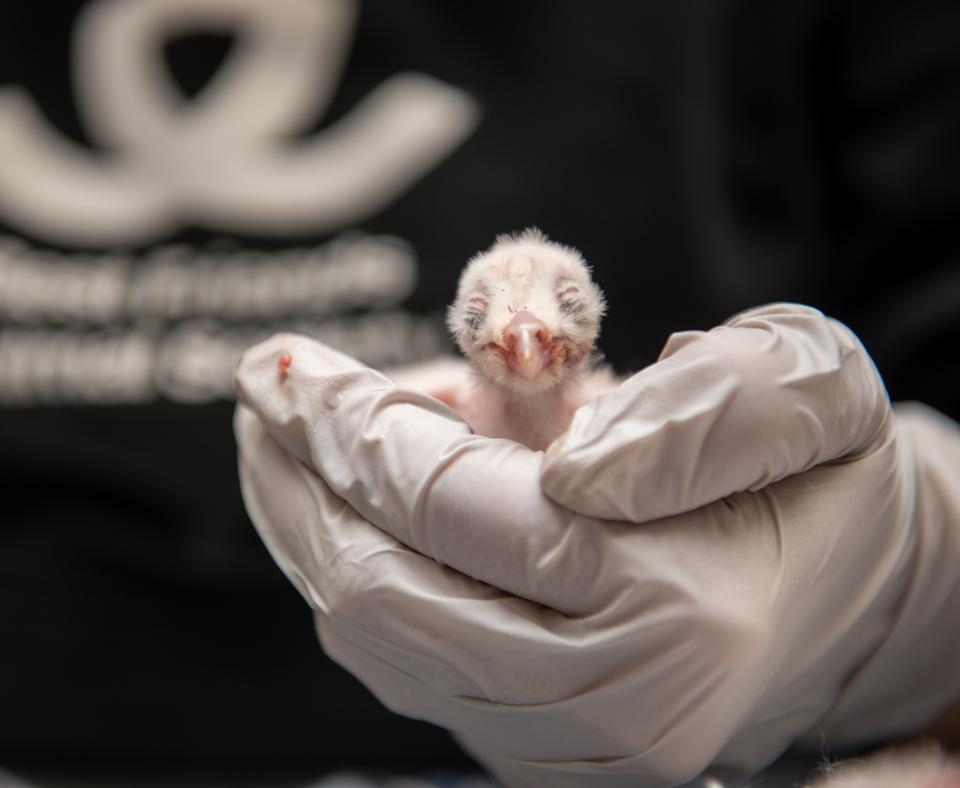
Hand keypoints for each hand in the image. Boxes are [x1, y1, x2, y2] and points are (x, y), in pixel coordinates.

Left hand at [233, 304, 959, 786]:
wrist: (849, 596)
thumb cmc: (821, 477)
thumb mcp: (807, 392)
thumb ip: (708, 411)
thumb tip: (571, 461)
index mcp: (677, 607)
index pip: (454, 505)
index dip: (349, 426)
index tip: (282, 365)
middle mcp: (611, 704)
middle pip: (382, 591)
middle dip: (297, 485)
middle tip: (257, 399)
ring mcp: (567, 745)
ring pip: (376, 639)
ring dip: (313, 530)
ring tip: (290, 444)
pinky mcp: (540, 752)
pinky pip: (405, 665)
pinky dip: (359, 577)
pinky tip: (360, 510)